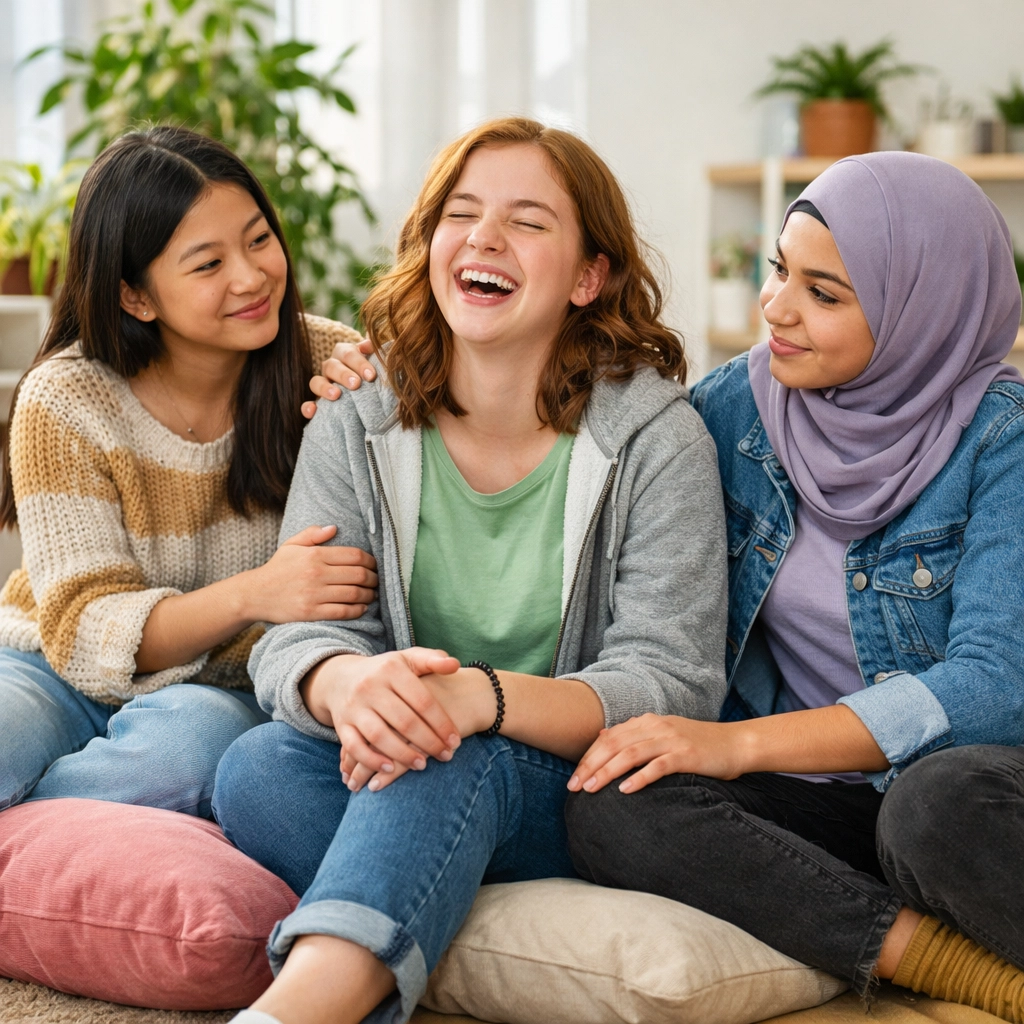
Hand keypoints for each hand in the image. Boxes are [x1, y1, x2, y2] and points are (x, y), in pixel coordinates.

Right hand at [245, 525, 377, 622]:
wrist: (255, 594)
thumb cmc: (277, 569)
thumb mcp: (291, 545)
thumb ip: (312, 534)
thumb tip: (334, 528)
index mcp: (315, 555)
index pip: (354, 555)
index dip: (371, 561)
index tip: (374, 566)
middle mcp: (316, 573)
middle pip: (358, 575)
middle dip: (373, 579)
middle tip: (376, 581)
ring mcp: (314, 594)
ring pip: (354, 593)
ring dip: (369, 595)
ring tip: (372, 594)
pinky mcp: (311, 612)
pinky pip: (343, 611)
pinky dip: (358, 610)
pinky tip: (362, 608)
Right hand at [302, 338, 376, 418]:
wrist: (366, 390)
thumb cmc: (372, 373)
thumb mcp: (375, 361)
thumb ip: (374, 352)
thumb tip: (370, 344)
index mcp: (344, 354)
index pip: (348, 353)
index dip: (359, 363)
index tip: (371, 375)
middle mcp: (331, 367)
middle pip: (332, 366)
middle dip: (344, 374)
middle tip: (356, 384)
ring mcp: (322, 384)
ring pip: (316, 382)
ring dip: (324, 388)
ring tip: (336, 395)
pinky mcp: (317, 402)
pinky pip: (307, 404)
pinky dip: (308, 407)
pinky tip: (312, 410)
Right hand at [304, 648, 461, 779]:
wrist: (341, 677)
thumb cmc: (386, 671)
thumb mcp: (408, 659)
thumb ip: (432, 660)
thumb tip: (455, 665)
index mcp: (392, 670)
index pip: (422, 700)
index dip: (441, 723)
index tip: (455, 740)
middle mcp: (370, 687)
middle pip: (403, 720)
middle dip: (428, 742)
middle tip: (446, 756)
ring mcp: (354, 707)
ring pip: (379, 735)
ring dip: (403, 754)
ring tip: (422, 765)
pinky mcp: (341, 724)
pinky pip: (353, 746)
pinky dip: (371, 759)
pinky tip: (389, 768)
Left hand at [567, 714, 750, 794]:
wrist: (736, 744)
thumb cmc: (698, 744)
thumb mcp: (662, 734)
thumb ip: (634, 735)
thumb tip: (602, 736)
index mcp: (647, 722)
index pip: (609, 738)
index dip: (588, 757)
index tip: (574, 778)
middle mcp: (655, 727)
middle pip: (614, 745)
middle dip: (591, 766)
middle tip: (574, 787)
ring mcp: (671, 740)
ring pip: (630, 754)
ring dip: (607, 772)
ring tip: (592, 789)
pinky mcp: (686, 755)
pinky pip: (658, 766)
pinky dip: (640, 777)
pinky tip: (625, 790)